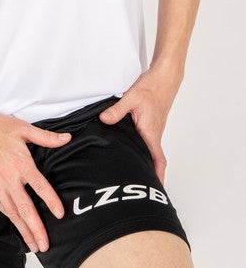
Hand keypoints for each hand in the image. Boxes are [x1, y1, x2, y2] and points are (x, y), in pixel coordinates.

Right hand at [0, 109, 71, 252]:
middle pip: (25, 208)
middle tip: (44, 246)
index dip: (51, 201)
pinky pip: (0, 207)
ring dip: (23, 230)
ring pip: (12, 212)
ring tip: (33, 245)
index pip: (40, 186)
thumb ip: (45, 137)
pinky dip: (9, 219)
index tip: (60, 214)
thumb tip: (67, 138)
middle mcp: (9, 178)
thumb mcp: (22, 128)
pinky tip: (16, 226)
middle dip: (36, 229)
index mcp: (21, 163)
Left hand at [97, 66, 182, 185]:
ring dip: (145, 162)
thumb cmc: (152, 88)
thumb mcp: (131, 98)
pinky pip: (147, 141)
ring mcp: (154, 129)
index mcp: (151, 132)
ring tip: (134, 173)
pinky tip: (132, 149)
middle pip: (153, 159)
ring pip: (150, 150)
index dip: (157, 175)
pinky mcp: (151, 123)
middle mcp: (154, 133)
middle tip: (138, 186)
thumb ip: (116, 111)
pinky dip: (143, 150)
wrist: (164, 78)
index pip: (157, 159)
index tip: (156, 189)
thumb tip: (104, 120)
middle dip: (149, 174)